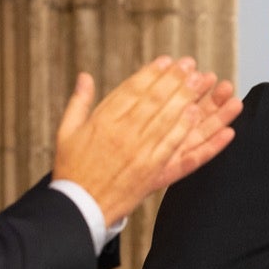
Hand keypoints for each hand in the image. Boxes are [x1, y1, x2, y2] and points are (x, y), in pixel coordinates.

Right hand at [53, 57, 241, 224]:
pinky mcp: (151, 172)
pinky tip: (196, 116)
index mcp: (103, 121)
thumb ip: (79, 102)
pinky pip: (172, 148)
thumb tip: (84, 76)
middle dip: (174, 80)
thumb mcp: (67, 132)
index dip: (151, 73)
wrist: (78, 207)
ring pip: (166, 120)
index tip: (166, 61)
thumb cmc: (72, 168)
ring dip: (185, 99)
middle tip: (190, 65)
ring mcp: (139, 153)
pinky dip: (185, 131)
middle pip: (154, 101)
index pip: (132, 91)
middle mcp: (122, 134)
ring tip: (201, 82)